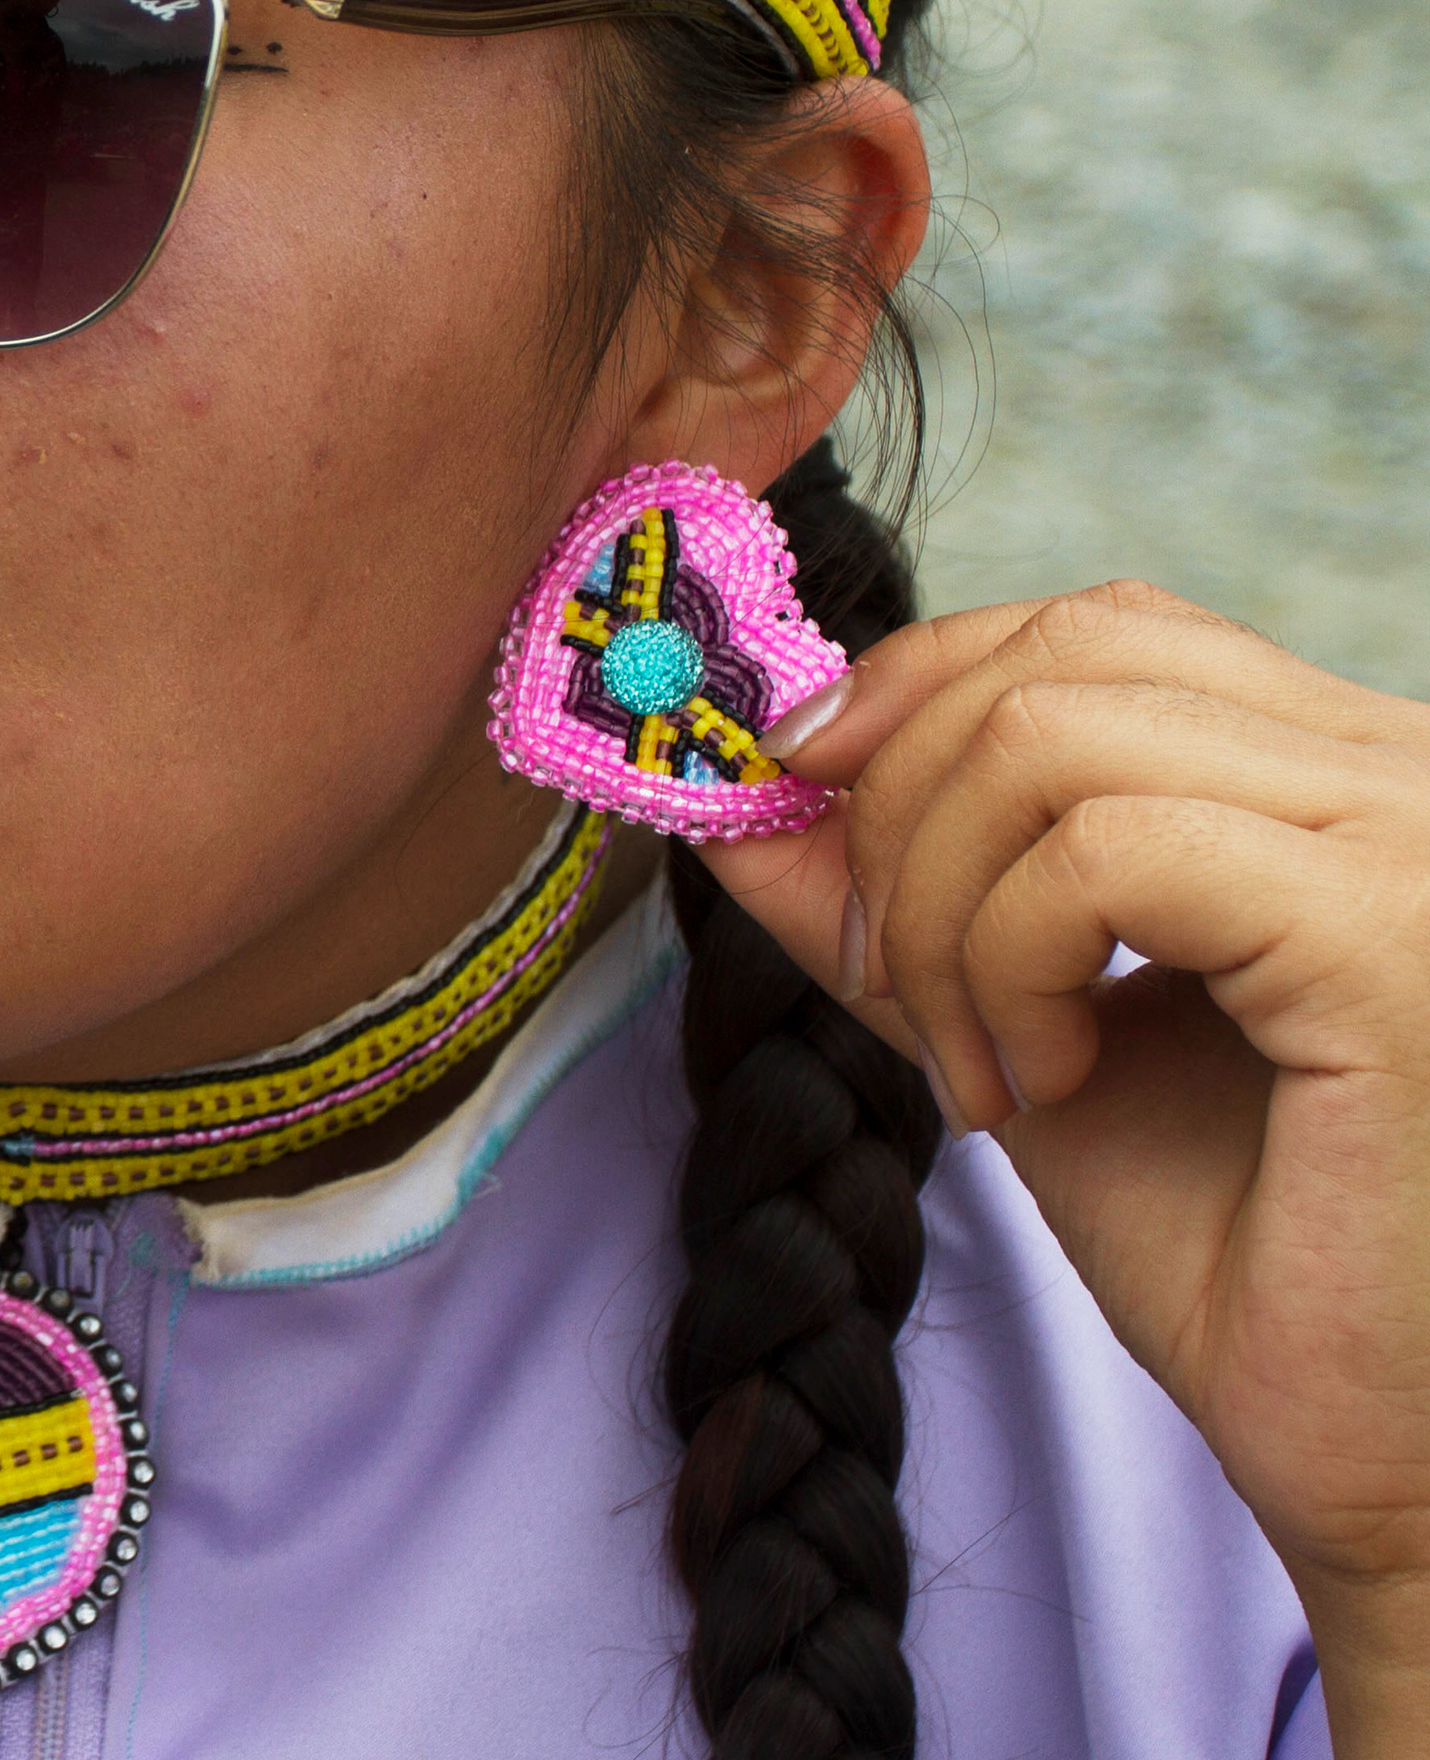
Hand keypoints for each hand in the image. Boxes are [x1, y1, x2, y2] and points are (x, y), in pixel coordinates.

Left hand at [698, 581, 1429, 1728]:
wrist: (1368, 1451)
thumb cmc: (1230, 1248)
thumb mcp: (1009, 1021)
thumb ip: (882, 897)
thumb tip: (719, 783)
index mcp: (1343, 773)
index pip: (1100, 628)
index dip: (919, 684)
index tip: (799, 792)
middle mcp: (1410, 773)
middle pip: (1060, 661)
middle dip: (900, 811)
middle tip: (894, 986)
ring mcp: (1416, 843)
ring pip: (1057, 738)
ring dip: (946, 909)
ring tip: (985, 1066)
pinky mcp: (1394, 941)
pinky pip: (1110, 853)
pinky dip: (1011, 960)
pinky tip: (1046, 1082)